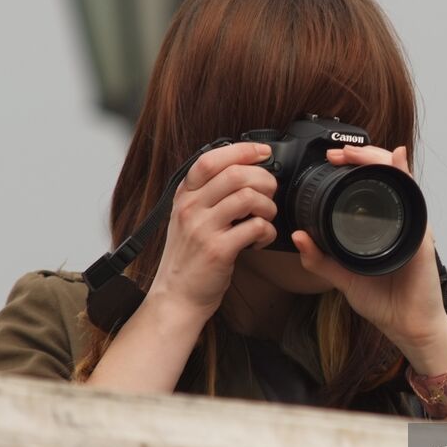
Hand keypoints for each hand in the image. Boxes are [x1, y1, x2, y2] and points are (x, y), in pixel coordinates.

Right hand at [149, 141, 279, 321]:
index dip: (242, 150)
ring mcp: (202, 229)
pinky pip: (255, 227)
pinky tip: (260, 240)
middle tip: (269, 194)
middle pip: (235, 174)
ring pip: (248, 198)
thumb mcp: (189, 218)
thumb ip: (208, 194)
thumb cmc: (189, 257)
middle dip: (264, 180)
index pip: (210, 159)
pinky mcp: (218, 250)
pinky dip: (267, 232)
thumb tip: (243, 170)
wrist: (177, 296)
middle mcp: (190, 208)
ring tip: (264, 218)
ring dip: (267, 206)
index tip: (263, 153)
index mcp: (185, 195)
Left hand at [290, 144, 446, 373]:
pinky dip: (405, 175)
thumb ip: (320, 259)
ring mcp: (412, 224)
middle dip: (362, 155)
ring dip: (378, 158)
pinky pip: (414, 197)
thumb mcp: (343, 278)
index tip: (331, 159)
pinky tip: (397, 160)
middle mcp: (399, 219)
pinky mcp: (420, 233)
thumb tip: (299, 237)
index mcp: (382, 225)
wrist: (409, 327)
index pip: (370, 185)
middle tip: (338, 152)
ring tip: (357, 152)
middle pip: (386, 173)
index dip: (352, 166)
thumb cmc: (385, 302)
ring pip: (399, 177)